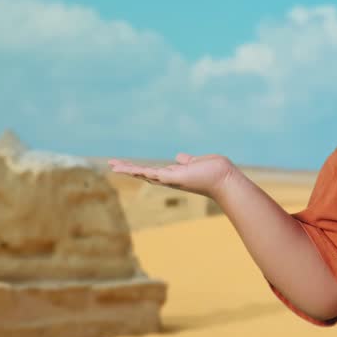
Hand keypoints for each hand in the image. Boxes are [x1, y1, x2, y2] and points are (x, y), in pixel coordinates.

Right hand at [108, 153, 237, 199]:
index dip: (138, 168)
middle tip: (111, 164)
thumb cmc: (215, 172)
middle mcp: (170, 179)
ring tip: (113, 165)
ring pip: (145, 174)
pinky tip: (129, 168)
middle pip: (144, 174)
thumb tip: (180, 157)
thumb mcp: (197, 162)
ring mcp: (171, 179)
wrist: (225, 179)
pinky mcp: (175, 177)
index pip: (152, 171)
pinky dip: (141, 171)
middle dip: (128, 169)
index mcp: (174, 174)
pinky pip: (154, 173)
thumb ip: (187, 161)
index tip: (124, 164)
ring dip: (129, 169)